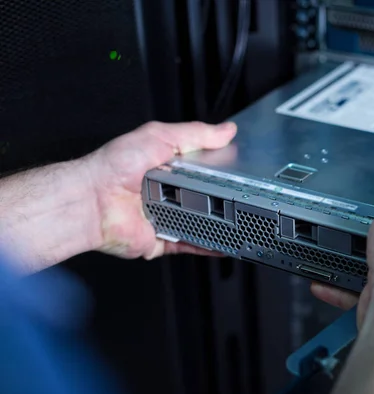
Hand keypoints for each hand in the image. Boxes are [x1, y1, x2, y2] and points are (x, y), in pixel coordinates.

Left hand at [83, 121, 236, 259]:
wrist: (93, 200)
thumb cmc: (115, 167)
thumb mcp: (159, 136)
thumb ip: (195, 134)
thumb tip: (225, 130)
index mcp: (170, 168)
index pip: (206, 168)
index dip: (225, 169)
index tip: (244, 171)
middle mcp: (170, 194)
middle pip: (207, 197)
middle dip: (226, 198)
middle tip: (245, 196)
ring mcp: (168, 218)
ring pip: (203, 223)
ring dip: (221, 223)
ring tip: (242, 220)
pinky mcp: (164, 240)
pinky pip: (191, 245)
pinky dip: (208, 247)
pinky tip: (225, 243)